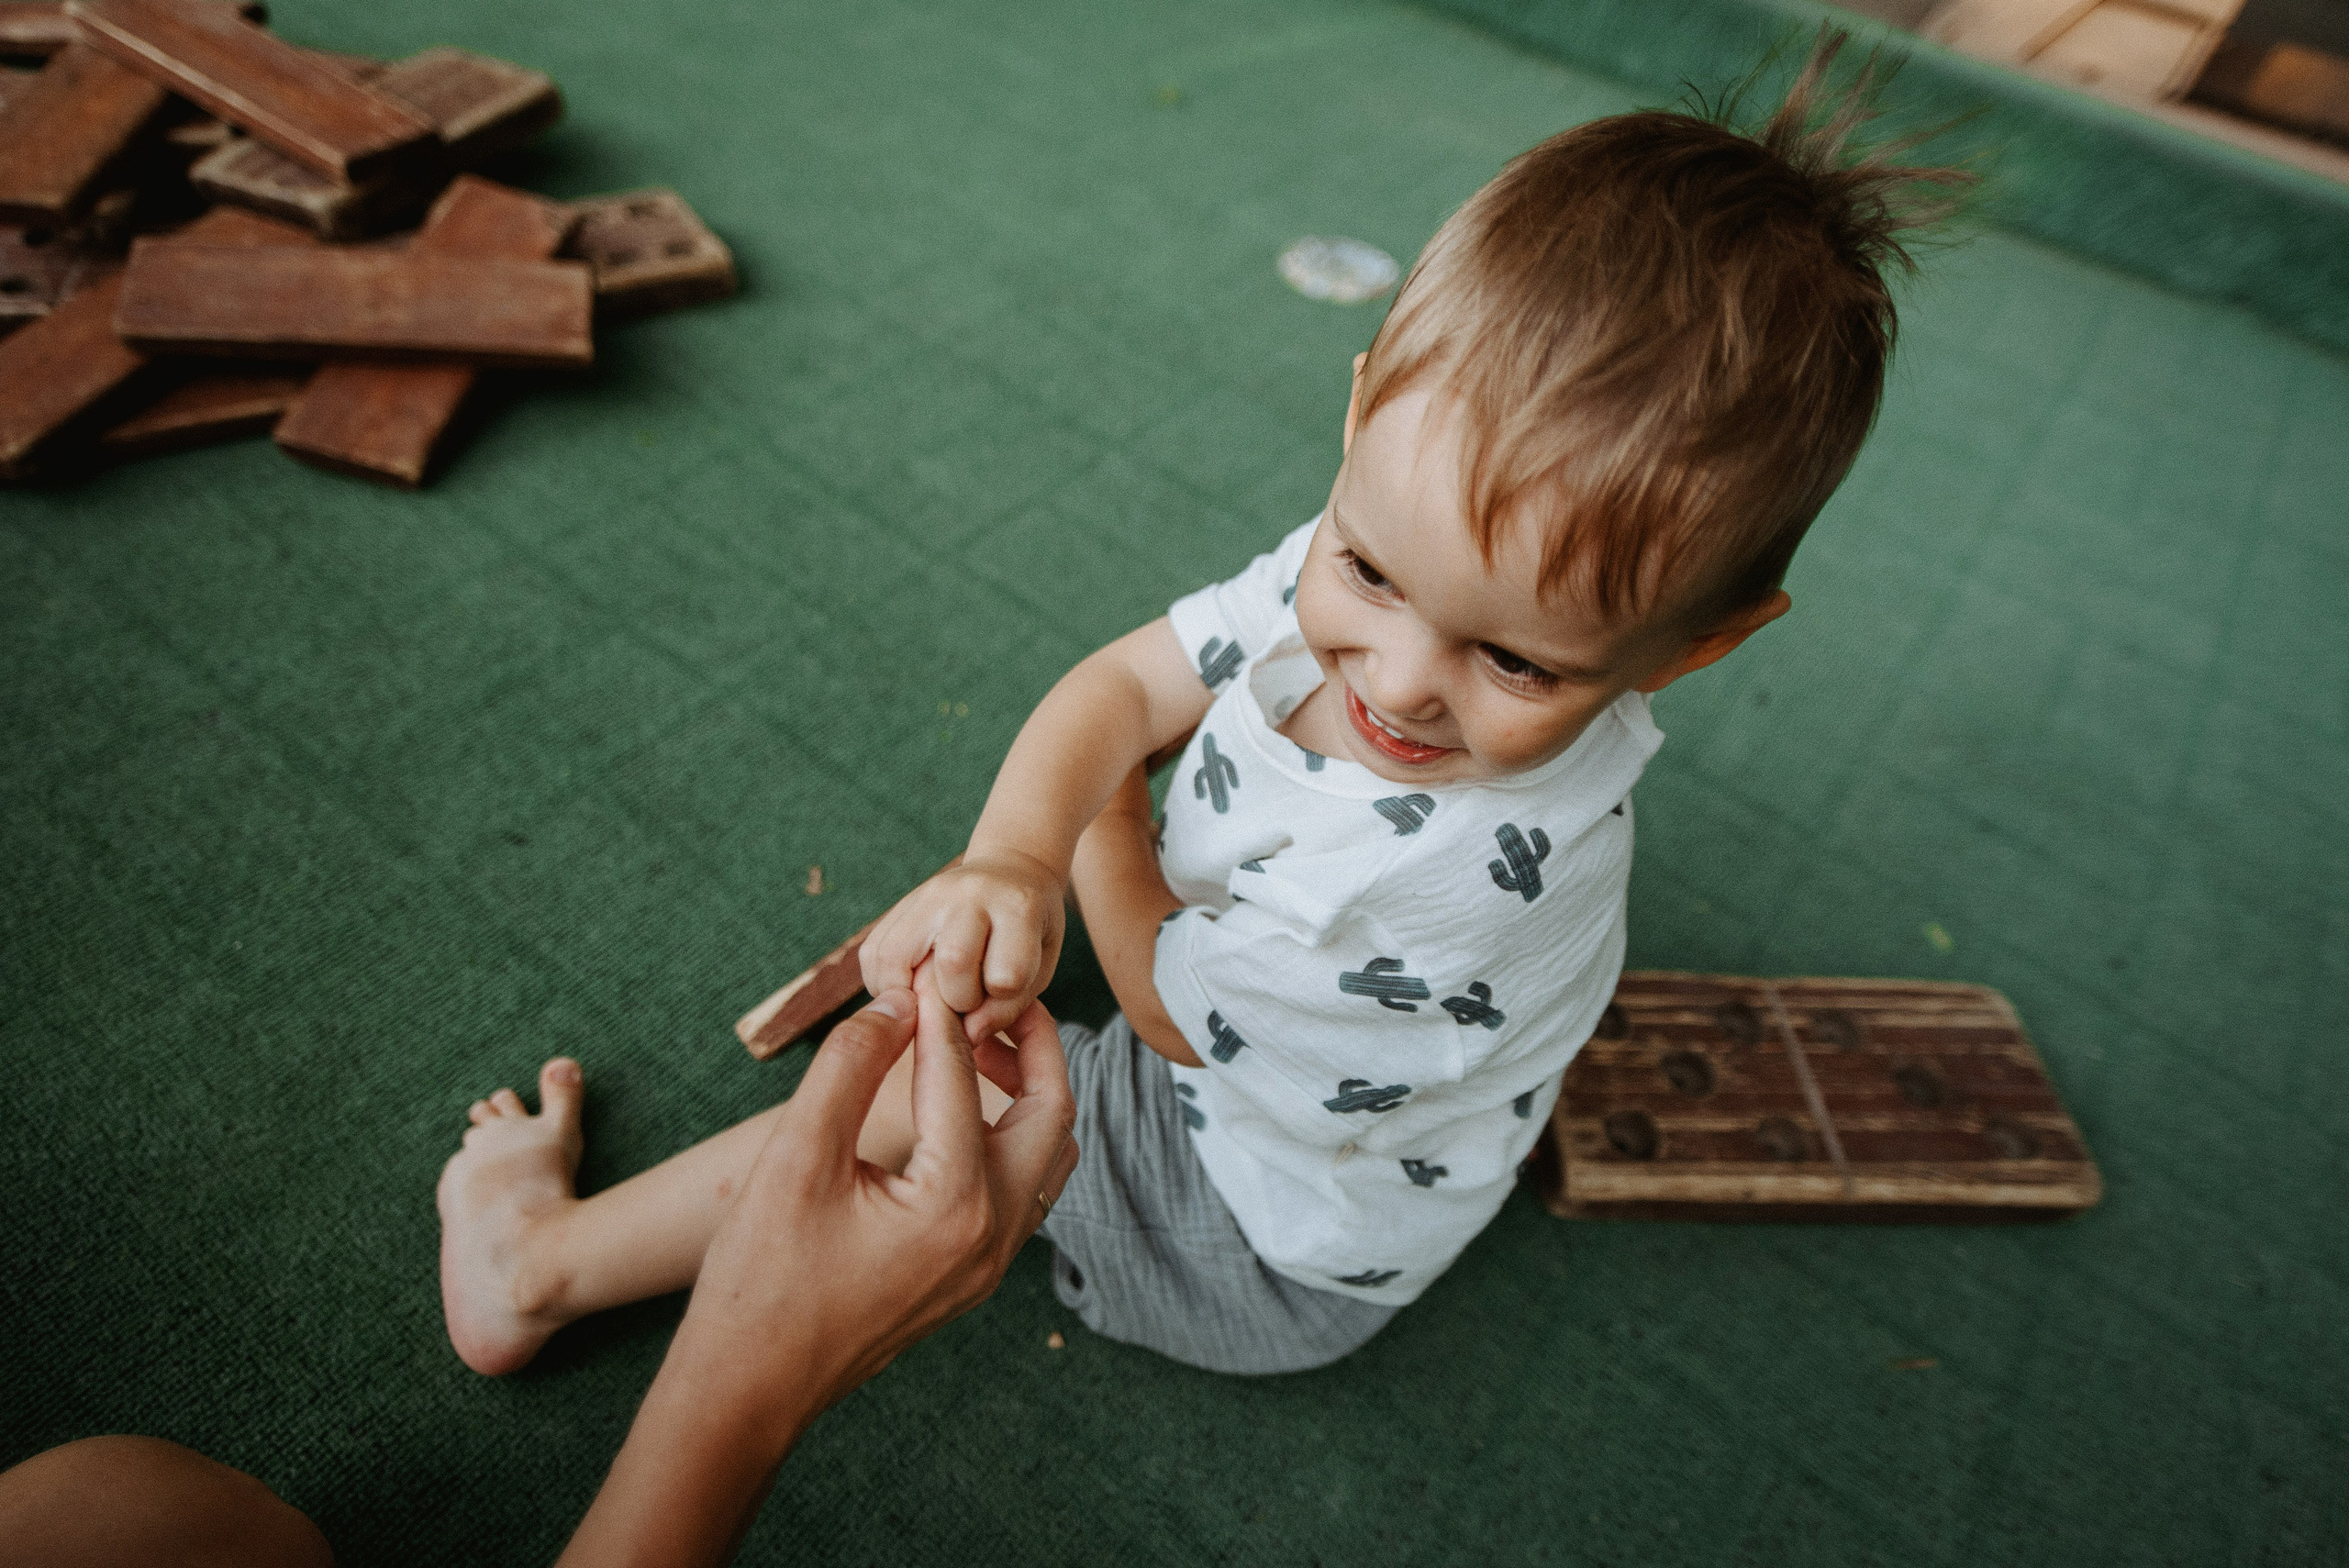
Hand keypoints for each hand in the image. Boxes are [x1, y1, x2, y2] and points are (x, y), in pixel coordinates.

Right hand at [558, 969, 1077, 1567]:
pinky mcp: (971, 1280)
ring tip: (974, 1050)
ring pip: (1047, 1158)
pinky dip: (1009, 1139)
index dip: (935, 1014)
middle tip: (989, 999)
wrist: (747, 1389)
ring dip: (1028, 1095)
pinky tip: (957, 1115)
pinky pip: (1021, 1194)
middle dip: (1030, 1047)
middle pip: (1052, 1114)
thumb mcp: (794, 1157)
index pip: (962, 1078)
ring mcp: (988, 1266)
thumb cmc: (760, 1279)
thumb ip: (848, 1068)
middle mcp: (992, 1237)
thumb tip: (895, 1006)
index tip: (918, 972)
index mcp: (956, 1203)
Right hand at [860, 852, 1066, 1045]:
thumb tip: (965, 1037)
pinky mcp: (897, 907)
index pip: (1007, 975)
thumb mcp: (1040, 967)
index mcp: (1018, 906)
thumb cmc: (1030, 932)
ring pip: (897, 959)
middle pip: (952, 961)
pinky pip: (873, 956)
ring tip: (932, 1001)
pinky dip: (885, 985)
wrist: (1009, 873)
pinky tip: (910, 989)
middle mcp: (970, 893)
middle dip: (958, 1000)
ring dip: (912, 997)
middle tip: (967, 1000)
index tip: (1002, 994)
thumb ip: (1008, 1007)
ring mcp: (928, 895)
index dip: (1003, 1000)